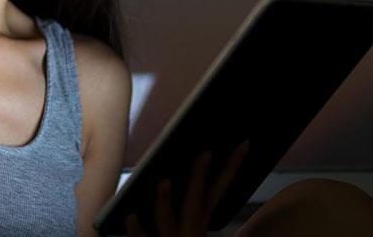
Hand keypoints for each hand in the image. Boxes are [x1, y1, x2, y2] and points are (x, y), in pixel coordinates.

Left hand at [124, 139, 250, 236]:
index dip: (231, 167)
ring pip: (167, 220)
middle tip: (205, 153)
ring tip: (164, 181)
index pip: (219, 189)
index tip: (242, 144)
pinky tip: (130, 215)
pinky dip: (136, 228)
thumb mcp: (193, 224)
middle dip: (199, 178)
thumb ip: (192, 201)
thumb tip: (178, 167)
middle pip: (195, 201)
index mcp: (201, 220)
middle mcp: (189, 229)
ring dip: (165, 201)